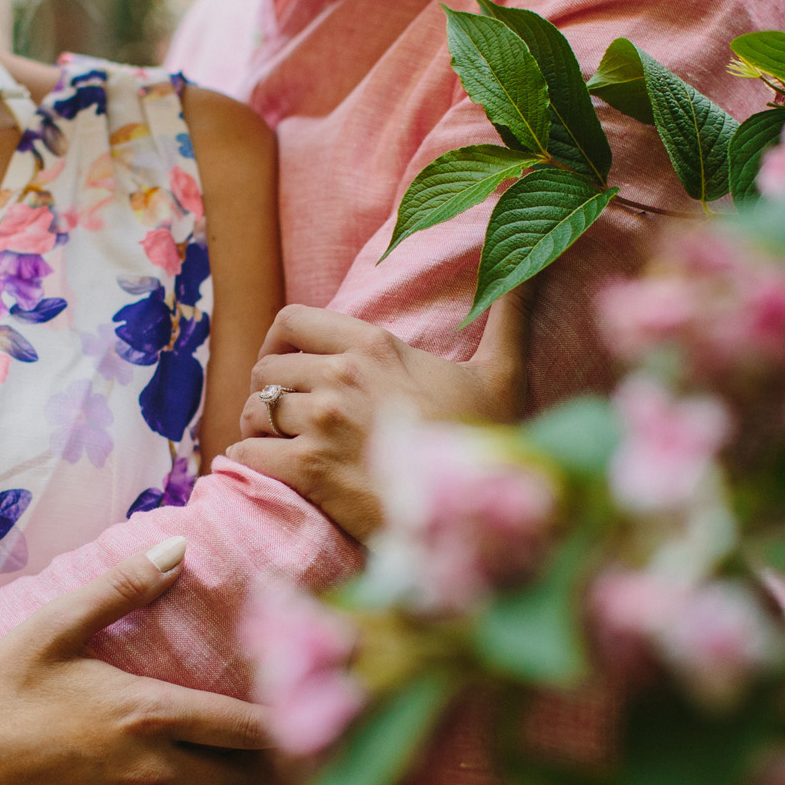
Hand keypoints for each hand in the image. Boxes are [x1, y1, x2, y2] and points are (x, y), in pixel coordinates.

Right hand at [0, 538, 271, 784]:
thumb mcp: (55, 626)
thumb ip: (123, 588)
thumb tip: (179, 547)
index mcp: (149, 715)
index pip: (248, 730)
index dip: (278, 722)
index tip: (291, 705)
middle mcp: (151, 773)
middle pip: (238, 779)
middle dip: (249, 759)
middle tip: (243, 732)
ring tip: (198, 756)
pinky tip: (147, 781)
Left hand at [220, 290, 531, 540]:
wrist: (476, 514)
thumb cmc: (487, 442)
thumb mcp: (503, 373)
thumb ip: (508, 316)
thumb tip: (536, 270)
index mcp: (374, 344)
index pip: (291, 320)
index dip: (279, 343)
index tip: (288, 364)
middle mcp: (341, 375)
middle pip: (266, 369)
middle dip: (269, 393)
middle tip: (285, 415)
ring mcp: (322, 422)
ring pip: (254, 412)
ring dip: (259, 430)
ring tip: (278, 445)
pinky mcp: (308, 470)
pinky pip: (248, 454)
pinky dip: (249, 463)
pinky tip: (268, 472)